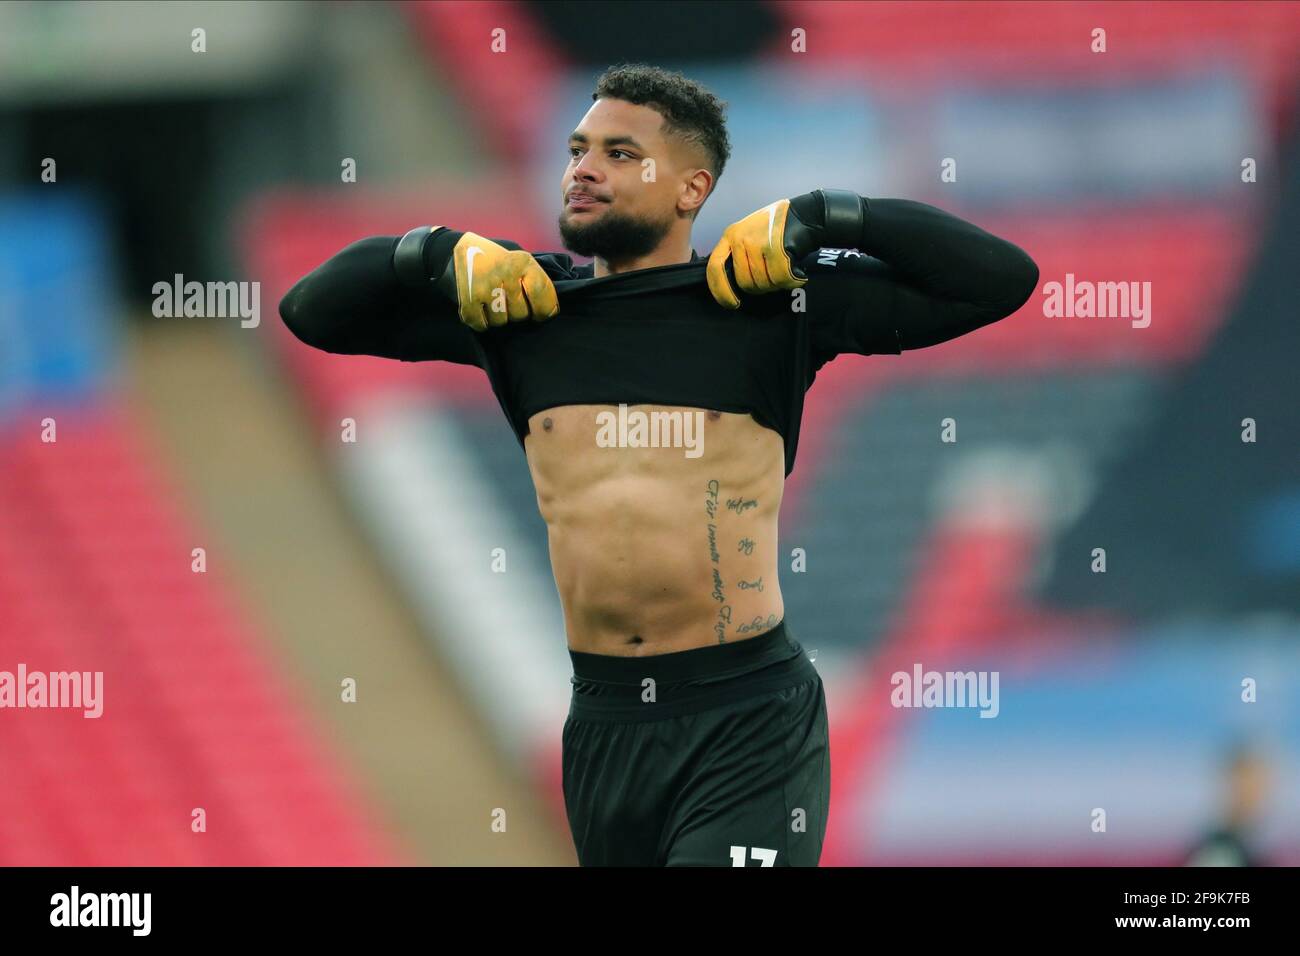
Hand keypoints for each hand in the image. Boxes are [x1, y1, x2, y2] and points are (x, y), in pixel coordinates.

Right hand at [437, 231, 558, 330]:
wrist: (458, 250)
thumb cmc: (497, 260)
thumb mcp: (520, 260)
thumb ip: (536, 281)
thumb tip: (551, 311)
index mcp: (522, 262)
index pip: (543, 297)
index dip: (544, 311)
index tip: (540, 314)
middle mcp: (505, 273)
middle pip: (522, 315)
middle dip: (518, 314)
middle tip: (509, 302)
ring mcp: (485, 287)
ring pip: (502, 322)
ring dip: (499, 318)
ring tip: (494, 302)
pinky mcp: (468, 300)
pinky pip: (483, 325)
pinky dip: (482, 322)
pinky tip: (481, 308)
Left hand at [706, 198, 812, 308]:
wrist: (805, 214)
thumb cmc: (778, 228)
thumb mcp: (750, 234)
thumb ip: (739, 255)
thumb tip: (732, 286)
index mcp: (730, 235)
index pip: (714, 268)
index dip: (720, 290)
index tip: (731, 304)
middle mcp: (740, 238)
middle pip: (745, 282)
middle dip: (761, 287)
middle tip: (774, 279)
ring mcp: (756, 242)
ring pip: (763, 283)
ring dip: (777, 283)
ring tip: (786, 269)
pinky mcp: (774, 248)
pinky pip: (779, 278)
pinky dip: (791, 281)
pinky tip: (796, 272)